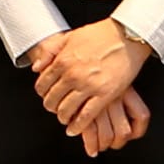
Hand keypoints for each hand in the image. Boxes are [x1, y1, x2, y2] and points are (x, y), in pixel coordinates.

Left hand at [32, 20, 154, 146]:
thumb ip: (50, 51)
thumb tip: (36, 67)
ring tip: (65, 118)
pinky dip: (78, 126)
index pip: (42, 85)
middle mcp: (73, 75)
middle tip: (56, 107)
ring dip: (63, 117)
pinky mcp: (105, 95)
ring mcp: (89, 86)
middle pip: (52, 100)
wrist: (127, 35)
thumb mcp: (70, 36)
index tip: (47, 95)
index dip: (42, 93)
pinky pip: (86, 117)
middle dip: (51, 106)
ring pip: (66, 111)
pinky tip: (74, 129)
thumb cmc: (101, 34)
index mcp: (63, 61)